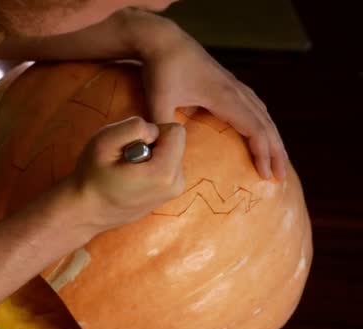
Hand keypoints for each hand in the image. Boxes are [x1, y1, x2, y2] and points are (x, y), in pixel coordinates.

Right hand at [69, 117, 185, 233]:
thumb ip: (134, 127)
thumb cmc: (91, 176)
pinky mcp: (168, 194)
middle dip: (152, 143)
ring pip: (170, 153)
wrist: (85, 211)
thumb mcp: (104, 141)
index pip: (176, 130)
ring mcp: (174, 191)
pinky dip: (151, 165)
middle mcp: (176, 183)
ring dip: (150, 154)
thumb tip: (154, 130)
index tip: (131, 146)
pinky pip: (166, 166)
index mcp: (165, 172)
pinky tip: (132, 178)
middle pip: (175, 142)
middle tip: (126, 159)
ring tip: (127, 170)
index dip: (151, 132)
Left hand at [138, 18, 287, 179]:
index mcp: (224, 98)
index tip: (267, 176)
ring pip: (262, 114)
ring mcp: (233, 85)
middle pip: (265, 124)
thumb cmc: (160, 69)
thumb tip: (165, 156)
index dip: (264, 153)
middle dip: (275, 151)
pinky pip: (254, 105)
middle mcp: (235, 91)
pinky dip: (263, 122)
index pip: (255, 129)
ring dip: (272, 137)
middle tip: (280, 178)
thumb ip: (162, 127)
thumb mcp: (158, 100)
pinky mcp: (226, 82)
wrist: (163, 40)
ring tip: (277, 159)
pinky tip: (262, 130)